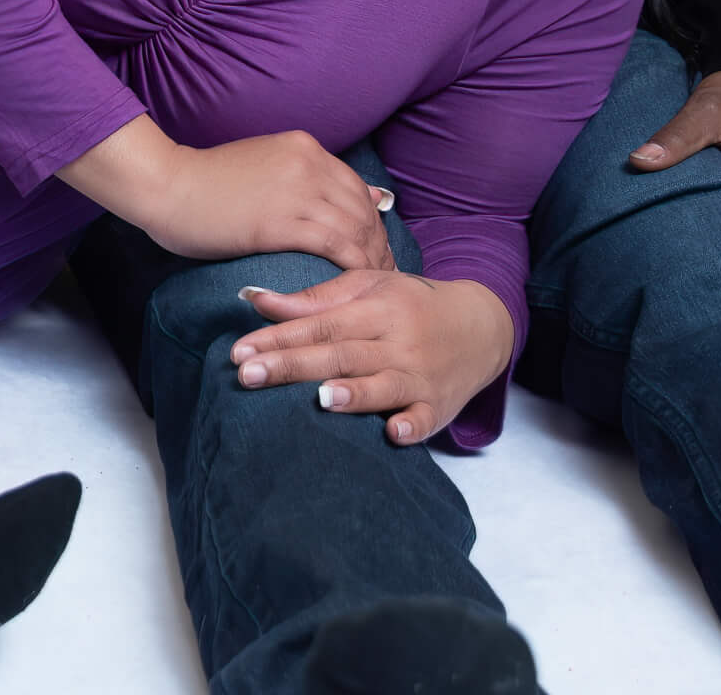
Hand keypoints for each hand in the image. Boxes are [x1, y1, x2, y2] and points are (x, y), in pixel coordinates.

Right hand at [146, 130, 397, 274]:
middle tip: (382, 275)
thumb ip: (312, 176)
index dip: (373, 222)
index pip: (358, 187)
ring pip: (355, 229)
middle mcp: (307, 163)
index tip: (375, 248)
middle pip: (362, 209)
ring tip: (371, 287)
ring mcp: (296, 191)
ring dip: (370, 260)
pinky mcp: (281, 222)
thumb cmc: (208, 181)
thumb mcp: (267, 163)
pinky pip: (334, 246)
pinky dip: (353, 267)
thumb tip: (371, 194)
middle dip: (378, 245)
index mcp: (304, 147)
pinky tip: (354, 286)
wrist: (168, 186)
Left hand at [226, 270, 513, 445]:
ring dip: (354, 393)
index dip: (278, 337)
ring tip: (322, 398)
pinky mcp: (439, 406)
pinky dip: (412, 425)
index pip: (319, 324)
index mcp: (376, 308)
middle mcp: (397, 341)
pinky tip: (394, 432)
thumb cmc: (411, 304)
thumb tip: (252, 298)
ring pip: (383, 384)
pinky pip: (425, 418)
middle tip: (248, 375)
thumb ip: (312, 298)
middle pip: (340, 354)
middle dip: (293, 365)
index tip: (238, 351)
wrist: (482, 325)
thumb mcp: (367, 288)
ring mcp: (420, 375)